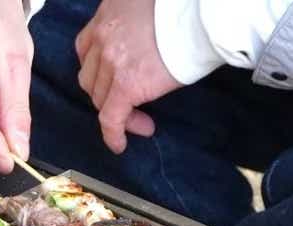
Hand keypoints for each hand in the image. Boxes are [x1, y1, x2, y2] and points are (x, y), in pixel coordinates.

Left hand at [75, 0, 180, 153]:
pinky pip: (110, 118)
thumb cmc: (189, 11)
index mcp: (108, 14)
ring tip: (142, 122)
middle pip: (92, 77)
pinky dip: (113, 134)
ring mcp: (111, 61)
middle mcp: (103, 36)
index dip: (97, 70)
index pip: (87, 49)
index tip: (111, 80)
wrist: (205, 16)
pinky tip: (120, 145)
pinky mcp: (126, 84)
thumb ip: (135, 26)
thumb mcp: (151, 9)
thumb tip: (143, 46)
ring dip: (118, 113)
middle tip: (129, 104)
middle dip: (106, 94)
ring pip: (100, 99)